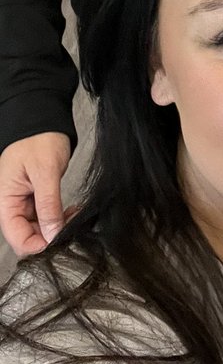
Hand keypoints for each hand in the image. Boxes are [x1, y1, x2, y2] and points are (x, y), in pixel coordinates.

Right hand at [0, 132, 71, 255]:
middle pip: (28, 235)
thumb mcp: (44, 171)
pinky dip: (59, 216)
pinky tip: (71, 211)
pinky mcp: (36, 196)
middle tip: (72, 225)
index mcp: (5, 200)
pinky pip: (46, 215)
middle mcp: (12, 204)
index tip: (59, 240)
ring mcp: (24, 201)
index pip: (17, 237)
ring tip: (74, 216)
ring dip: (56, 226)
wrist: (44, 118)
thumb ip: (47, 204)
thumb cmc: (38, 138)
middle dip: (50, 236)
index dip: (37, 244)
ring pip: (39, 227)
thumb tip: (52, 233)